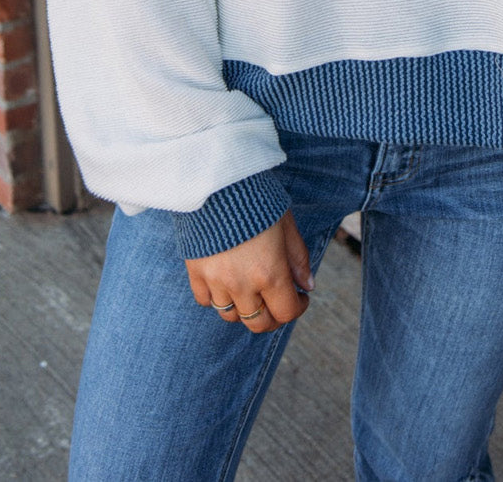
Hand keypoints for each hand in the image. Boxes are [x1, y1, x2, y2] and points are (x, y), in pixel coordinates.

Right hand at [185, 208, 313, 333]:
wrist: (217, 179)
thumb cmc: (258, 198)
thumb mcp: (286, 224)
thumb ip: (298, 258)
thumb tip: (307, 285)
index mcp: (269, 273)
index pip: (285, 313)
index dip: (297, 308)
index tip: (300, 297)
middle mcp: (242, 284)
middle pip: (258, 323)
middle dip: (272, 317)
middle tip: (277, 301)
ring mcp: (216, 281)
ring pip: (231, 316)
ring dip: (245, 308)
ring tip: (251, 290)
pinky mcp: (195, 271)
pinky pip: (205, 301)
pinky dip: (216, 298)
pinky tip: (225, 283)